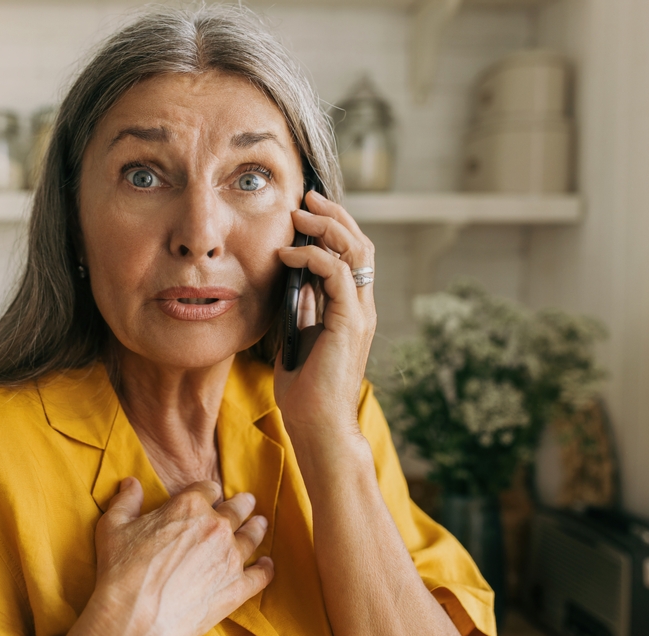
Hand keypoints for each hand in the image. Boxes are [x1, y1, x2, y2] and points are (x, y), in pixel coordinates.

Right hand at [91, 478, 273, 635]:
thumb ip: (125, 501)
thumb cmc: (123, 571)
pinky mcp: (238, 586)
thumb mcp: (113, 528)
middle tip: (248, 502)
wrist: (139, 616)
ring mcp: (230, 557)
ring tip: (261, 524)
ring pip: (252, 536)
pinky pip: (261, 574)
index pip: (208, 488)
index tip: (210, 495)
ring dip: (257, 528)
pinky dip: (266, 568)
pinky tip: (268, 565)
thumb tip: (131, 484)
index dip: (209, 491)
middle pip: (237, 508)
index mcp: (189, 505)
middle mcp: (216, 526)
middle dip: (242, 504)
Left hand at [274, 190, 376, 441]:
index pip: (351, 255)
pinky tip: (287, 254)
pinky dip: (311, 257)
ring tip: (298, 214)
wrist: (317, 425)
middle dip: (333, 215)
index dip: (333, 227)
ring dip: (326, 227)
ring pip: (355, 250)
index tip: (305, 210)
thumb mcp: (299, 336)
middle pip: (360, 243)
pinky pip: (336, 274)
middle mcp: (361, 306)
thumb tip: (293, 279)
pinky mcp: (349, 323)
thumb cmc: (305, 390)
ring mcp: (359, 313)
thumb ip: (303, 308)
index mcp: (351, 309)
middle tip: (306, 197)